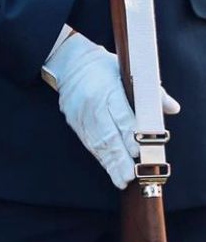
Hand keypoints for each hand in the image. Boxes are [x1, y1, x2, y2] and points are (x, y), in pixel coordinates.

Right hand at [45, 30, 179, 188]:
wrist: (69, 63)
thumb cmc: (104, 68)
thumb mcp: (129, 72)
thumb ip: (152, 92)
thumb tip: (172, 108)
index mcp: (108, 89)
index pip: (121, 116)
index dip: (130, 136)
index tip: (139, 152)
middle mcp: (93, 104)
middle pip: (108, 134)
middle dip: (120, 157)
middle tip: (131, 175)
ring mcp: (81, 114)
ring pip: (97, 142)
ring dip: (110, 163)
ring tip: (122, 179)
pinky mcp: (74, 122)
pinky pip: (88, 143)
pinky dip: (101, 157)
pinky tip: (110, 169)